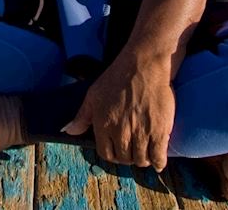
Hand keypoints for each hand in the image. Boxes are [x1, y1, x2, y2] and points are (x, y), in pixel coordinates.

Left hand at [63, 50, 174, 170]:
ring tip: (145, 151)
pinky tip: (158, 159)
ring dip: (142, 158)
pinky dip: (158, 161)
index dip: (112, 154)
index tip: (118, 150)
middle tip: (133, 149)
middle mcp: (121, 132)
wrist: (143, 65)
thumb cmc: (117, 77)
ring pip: (140, 160)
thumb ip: (82, 116)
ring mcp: (141, 133)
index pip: (106, 154)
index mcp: (104, 124)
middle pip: (124, 158)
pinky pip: (158, 157)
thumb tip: (69, 131)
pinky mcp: (159, 131)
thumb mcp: (93, 94)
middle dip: (128, 156)